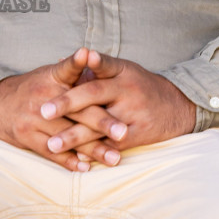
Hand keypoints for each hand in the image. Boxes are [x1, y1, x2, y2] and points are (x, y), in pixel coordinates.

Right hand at [0, 48, 109, 170]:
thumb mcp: (50, 75)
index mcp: (51, 78)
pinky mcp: (27, 136)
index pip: (67, 67)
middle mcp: (43, 97)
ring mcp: (34, 118)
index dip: (78, 61)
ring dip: (93, 149)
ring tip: (114, 158)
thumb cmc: (34, 89)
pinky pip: (52, 152)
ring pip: (68, 136)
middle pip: (76, 110)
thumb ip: (73, 73)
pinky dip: (70, 160)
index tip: (89, 54)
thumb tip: (93, 58)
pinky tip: (86, 167)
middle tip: (123, 132)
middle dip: (102, 122)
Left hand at [39, 51, 196, 164]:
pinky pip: (110, 147)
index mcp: (122, 73)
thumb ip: (96, 67)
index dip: (83, 63)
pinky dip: (91, 154)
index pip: (99, 66)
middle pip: (94, 96)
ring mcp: (131, 115)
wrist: (177, 108)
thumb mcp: (123, 70)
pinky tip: (73, 160)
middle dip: (67, 104)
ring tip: (51, 144)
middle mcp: (127, 92)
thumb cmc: (140, 86)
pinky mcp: (135, 137)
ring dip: (74, 137)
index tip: (62, 61)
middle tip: (42, 111)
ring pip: (98, 127)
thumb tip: (63, 59)